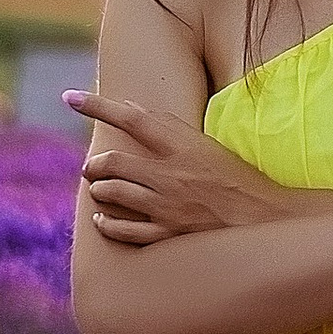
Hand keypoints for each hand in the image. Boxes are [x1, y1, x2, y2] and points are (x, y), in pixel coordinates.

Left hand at [69, 91, 287, 245]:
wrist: (263, 221)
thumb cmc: (236, 179)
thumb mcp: (207, 146)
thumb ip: (171, 130)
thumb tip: (135, 113)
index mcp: (182, 147)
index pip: (131, 117)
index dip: (96, 105)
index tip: (69, 98)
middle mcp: (170, 175)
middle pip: (112, 161)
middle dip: (95, 163)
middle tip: (92, 166)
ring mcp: (166, 207)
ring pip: (111, 193)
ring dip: (99, 189)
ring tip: (100, 189)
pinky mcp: (167, 235)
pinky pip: (121, 230)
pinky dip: (105, 223)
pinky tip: (103, 219)